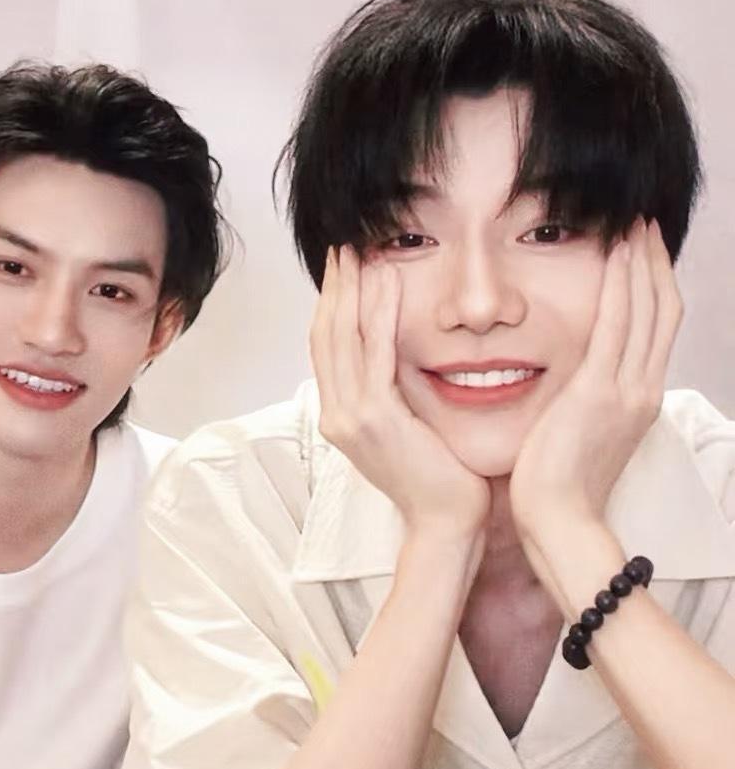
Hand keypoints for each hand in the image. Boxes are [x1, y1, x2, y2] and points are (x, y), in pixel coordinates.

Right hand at [311, 245, 489, 540]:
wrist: (444, 523)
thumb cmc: (439, 482)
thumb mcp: (409, 431)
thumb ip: (396, 396)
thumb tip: (406, 362)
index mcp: (340, 418)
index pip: (327, 350)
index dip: (332, 305)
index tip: (342, 269)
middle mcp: (336, 416)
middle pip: (325, 336)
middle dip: (334, 287)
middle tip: (343, 246)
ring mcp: (350, 418)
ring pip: (341, 338)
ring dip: (351, 289)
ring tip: (360, 250)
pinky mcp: (376, 419)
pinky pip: (374, 355)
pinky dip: (379, 314)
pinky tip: (388, 282)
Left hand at [510, 219, 681, 554]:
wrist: (558, 522)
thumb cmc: (556, 490)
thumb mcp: (576, 439)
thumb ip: (581, 406)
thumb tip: (569, 388)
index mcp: (637, 402)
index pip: (655, 332)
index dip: (652, 289)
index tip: (641, 256)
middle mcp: (642, 391)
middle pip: (663, 312)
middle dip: (655, 265)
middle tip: (644, 225)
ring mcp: (626, 391)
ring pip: (648, 310)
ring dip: (642, 263)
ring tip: (634, 225)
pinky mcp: (599, 393)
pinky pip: (618, 325)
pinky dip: (621, 286)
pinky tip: (616, 254)